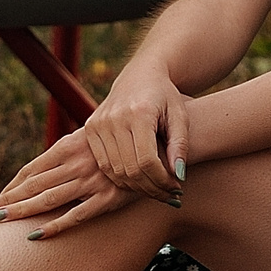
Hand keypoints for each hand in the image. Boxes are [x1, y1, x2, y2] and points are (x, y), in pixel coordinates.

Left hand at [0, 130, 133, 238]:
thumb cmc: (122, 143)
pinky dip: (53, 225)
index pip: (33, 169)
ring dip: (21, 211)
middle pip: (34, 184)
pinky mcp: (108, 199)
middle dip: (8, 200)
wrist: (159, 144)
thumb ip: (69, 152)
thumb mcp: (92, 139)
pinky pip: (75, 216)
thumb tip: (43, 170)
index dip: (12, 185)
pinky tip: (35, 235)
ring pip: (48, 199)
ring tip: (0, 222)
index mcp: (69, 146)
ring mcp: (91, 181)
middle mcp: (77, 163)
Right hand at [78, 60, 188, 204]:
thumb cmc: (166, 96)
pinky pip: (103, 164)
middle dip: (151, 188)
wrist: (141, 75)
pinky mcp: (90, 128)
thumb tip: (179, 176)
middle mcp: (114, 118)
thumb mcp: (180, 116)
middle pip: (129, 169)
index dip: (162, 181)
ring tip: (156, 190)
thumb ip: (180, 145)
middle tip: (169, 195)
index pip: (147, 161)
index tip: (177, 188)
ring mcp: (98, 123)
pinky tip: (139, 180)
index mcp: (138, 112)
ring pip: (114, 171)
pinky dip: (121, 178)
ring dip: (136, 187)